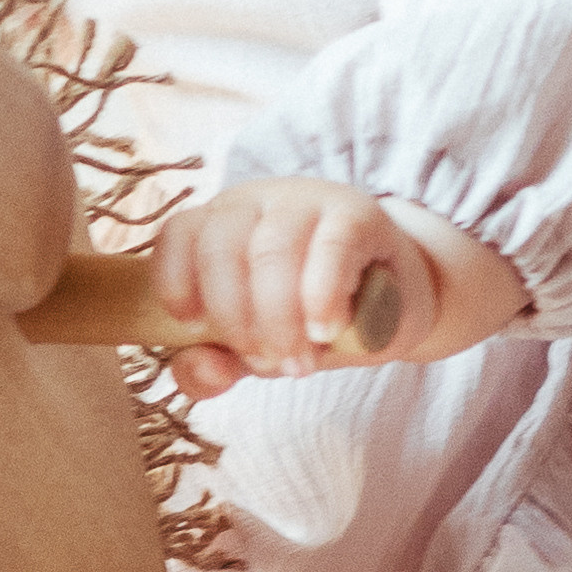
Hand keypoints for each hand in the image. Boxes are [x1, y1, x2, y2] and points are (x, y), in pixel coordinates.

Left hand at [155, 178, 437, 394]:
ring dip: (279, 316)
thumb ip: (217, 363)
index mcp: (220, 224)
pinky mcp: (359, 214)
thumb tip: (202, 370)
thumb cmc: (310, 317)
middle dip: (237, 318)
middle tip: (268, 362)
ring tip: (300, 362)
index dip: (175, 280)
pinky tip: (326, 329)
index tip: (191, 326)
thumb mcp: (256, 345)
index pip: (179, 233)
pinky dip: (322, 294)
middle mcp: (257, 201)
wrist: (397, 300)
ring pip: (272, 247)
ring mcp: (308, 200)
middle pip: (223, 246)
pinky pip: (331, 246)